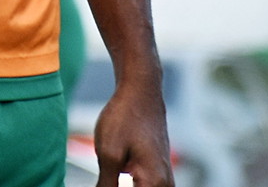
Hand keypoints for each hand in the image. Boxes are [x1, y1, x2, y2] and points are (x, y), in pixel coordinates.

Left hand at [94, 69, 172, 186]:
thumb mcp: (109, 155)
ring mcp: (164, 181)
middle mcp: (165, 186)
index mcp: (154, 184)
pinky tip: (110, 181)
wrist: (140, 91)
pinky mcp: (157, 175)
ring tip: (104, 179)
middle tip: (102, 180)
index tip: (102, 184)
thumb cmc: (125, 118)